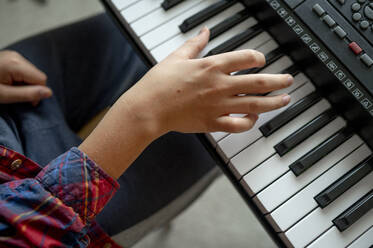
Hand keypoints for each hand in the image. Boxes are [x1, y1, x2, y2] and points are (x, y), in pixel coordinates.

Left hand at [0, 50, 51, 104]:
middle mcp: (17, 56)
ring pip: (32, 73)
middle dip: (31, 87)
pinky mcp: (11, 57)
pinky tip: (9, 82)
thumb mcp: (4, 95)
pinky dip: (21, 78)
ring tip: (10, 88)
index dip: (37, 92)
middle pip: (37, 75)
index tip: (27, 101)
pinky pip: (25, 70)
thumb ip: (27, 94)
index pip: (41, 79)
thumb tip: (49, 93)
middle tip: (15, 94)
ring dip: (25, 83)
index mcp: (16, 63)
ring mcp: (13, 55)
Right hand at [119, 27, 292, 135]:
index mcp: (212, 66)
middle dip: (279, 81)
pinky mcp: (213, 123)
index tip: (262, 61)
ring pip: (256, 105)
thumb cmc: (159, 83)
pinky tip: (253, 119)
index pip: (247, 58)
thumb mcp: (177, 57)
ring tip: (285, 100)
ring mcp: (219, 105)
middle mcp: (220, 85)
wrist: (148, 108)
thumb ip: (195, 43)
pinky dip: (250, 123)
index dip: (259, 58)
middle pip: (259, 83)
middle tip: (288, 81)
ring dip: (274, 103)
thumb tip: (205, 31)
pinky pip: (239, 125)